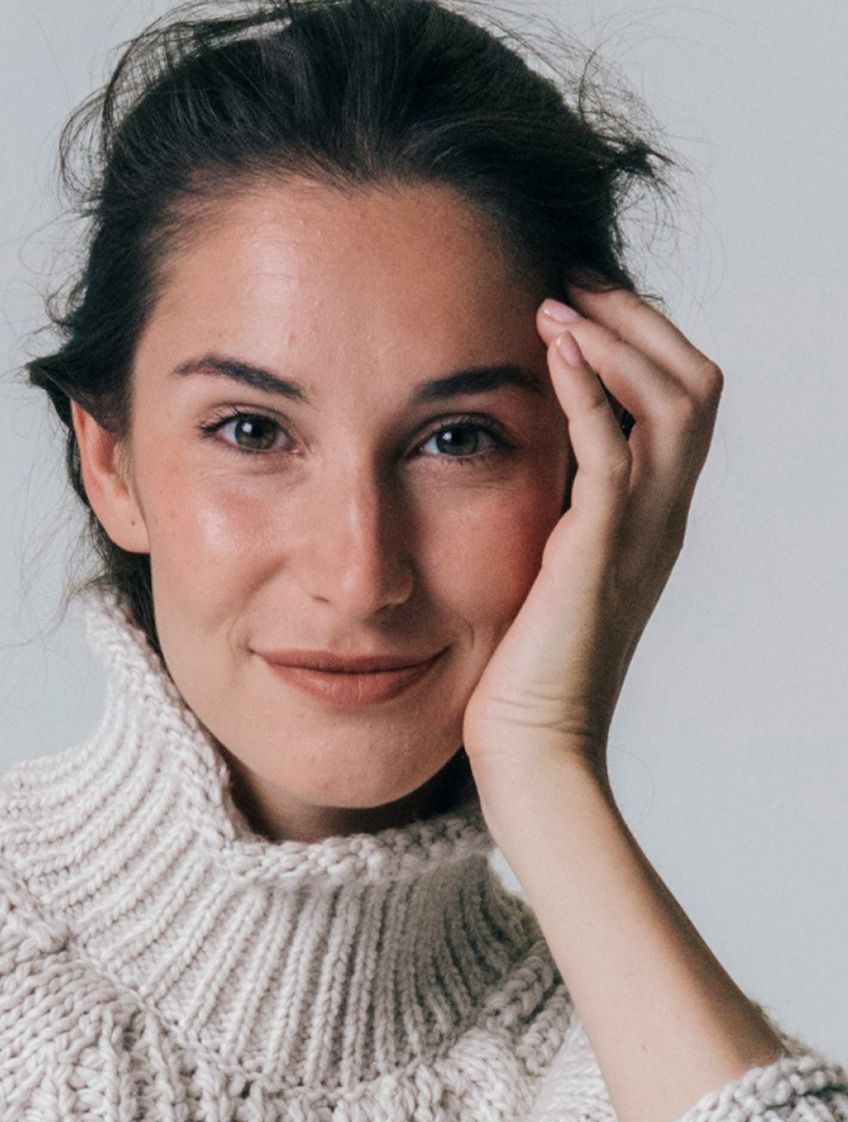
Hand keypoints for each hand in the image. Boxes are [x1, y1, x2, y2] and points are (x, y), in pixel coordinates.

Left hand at [461, 282, 723, 809]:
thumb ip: (551, 517)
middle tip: (573, 283)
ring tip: (558, 303)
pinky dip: (591, 393)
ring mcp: (639, 537)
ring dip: (618, 340)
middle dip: (638, 321)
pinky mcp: (597, 554)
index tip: (577, 307)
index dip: (640, 344)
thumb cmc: (522, 674)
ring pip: (673, 404)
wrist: (532, 750)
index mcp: (650, 523)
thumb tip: (516, 465)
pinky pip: (613, 453)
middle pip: (694, 385)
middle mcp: (660, 521)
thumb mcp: (544, 573)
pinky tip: (554, 352)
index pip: (680, 404)